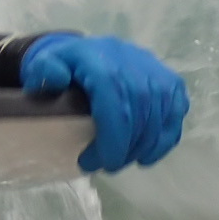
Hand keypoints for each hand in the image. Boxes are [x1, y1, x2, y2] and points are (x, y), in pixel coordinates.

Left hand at [21, 33, 186, 171]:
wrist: (86, 53)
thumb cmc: (63, 68)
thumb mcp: (42, 66)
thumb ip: (43, 72)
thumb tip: (57, 80)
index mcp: (101, 61)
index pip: (114, 101)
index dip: (110, 138)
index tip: (93, 162)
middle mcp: (133, 61)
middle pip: (139, 110)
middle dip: (126, 146)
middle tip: (108, 166)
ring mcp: (155, 69)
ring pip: (161, 112)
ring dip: (146, 145)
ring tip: (125, 161)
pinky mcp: (170, 80)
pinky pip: (176, 111)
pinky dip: (165, 137)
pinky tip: (148, 154)